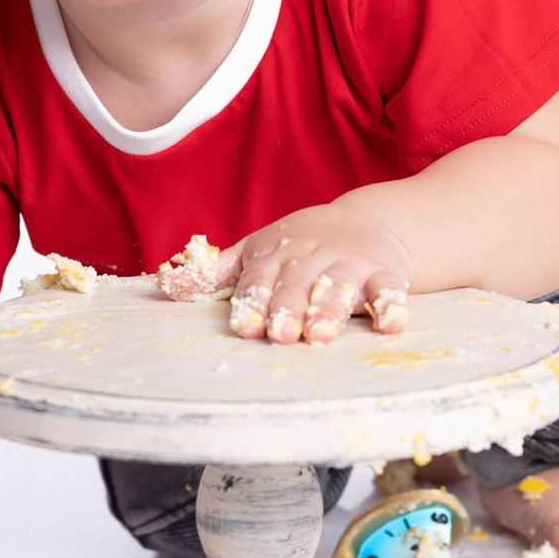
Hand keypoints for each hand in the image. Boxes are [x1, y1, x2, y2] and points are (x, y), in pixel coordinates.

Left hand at [227, 202, 412, 344]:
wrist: (365, 221)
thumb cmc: (301, 245)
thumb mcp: (257, 251)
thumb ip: (215, 273)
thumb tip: (166, 286)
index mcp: (276, 253)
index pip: (260, 278)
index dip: (253, 301)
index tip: (246, 326)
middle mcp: (312, 255)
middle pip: (297, 283)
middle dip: (288, 308)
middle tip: (280, 336)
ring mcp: (350, 262)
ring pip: (339, 286)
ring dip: (330, 310)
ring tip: (320, 334)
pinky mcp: (386, 271)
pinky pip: (390, 288)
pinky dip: (392, 305)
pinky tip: (390, 324)